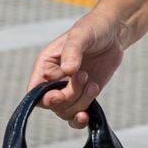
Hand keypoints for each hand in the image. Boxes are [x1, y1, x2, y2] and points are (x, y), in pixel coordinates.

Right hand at [26, 10, 129, 127]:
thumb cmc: (93, 28)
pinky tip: (87, 115)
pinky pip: (76, 116)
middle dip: (69, 95)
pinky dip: (80, 119)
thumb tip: (68, 70)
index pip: (34, 91)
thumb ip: (72, 50)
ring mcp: (69, 90)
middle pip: (52, 105)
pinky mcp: (84, 96)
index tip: (58, 94)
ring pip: (66, 112)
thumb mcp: (81, 35)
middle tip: (84, 75)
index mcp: (46, 66)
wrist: (114, 33)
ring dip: (81, 102)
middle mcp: (54, 81)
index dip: (43, 98)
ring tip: (93, 83)